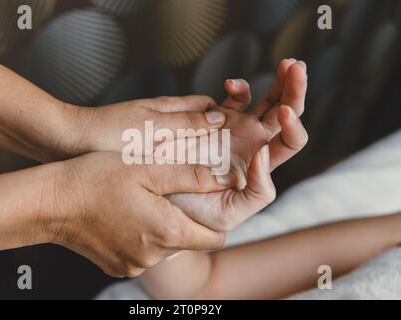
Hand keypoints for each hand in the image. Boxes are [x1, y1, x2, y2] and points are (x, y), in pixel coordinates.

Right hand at [47, 152, 226, 276]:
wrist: (50, 203)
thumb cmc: (95, 179)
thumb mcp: (147, 168)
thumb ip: (190, 176)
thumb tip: (224, 179)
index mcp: (166, 231)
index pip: (215, 238)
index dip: (214, 219)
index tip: (205, 202)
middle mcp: (152, 256)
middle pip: (188, 241)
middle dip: (184, 219)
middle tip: (166, 193)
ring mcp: (133, 265)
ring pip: (164, 246)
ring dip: (161, 226)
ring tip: (142, 200)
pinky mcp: (117, 266)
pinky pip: (142, 253)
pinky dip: (141, 236)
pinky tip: (125, 215)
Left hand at [57, 96, 226, 157]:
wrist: (69, 144)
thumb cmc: (108, 132)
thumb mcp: (152, 127)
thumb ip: (186, 122)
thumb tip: (220, 118)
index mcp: (169, 108)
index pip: (207, 106)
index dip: (226, 116)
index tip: (240, 131)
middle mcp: (163, 121)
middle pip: (200, 124)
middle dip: (216, 139)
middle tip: (232, 158)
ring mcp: (152, 136)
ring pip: (186, 142)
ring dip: (199, 155)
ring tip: (212, 174)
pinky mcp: (142, 152)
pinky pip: (170, 157)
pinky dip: (180, 166)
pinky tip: (183, 181)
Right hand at [161, 59, 308, 230]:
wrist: (163, 201)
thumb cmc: (195, 213)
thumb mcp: (229, 213)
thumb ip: (257, 192)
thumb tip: (265, 154)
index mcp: (261, 165)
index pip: (291, 141)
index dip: (295, 125)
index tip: (285, 114)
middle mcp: (253, 145)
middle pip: (285, 114)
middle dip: (295, 90)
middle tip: (298, 67)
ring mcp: (236, 130)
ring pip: (267, 101)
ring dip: (280, 82)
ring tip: (288, 64)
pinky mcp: (215, 120)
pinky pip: (234, 99)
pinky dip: (238, 88)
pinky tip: (232, 84)